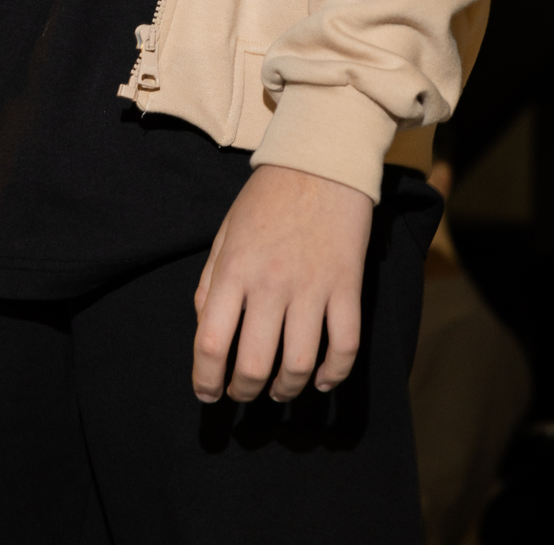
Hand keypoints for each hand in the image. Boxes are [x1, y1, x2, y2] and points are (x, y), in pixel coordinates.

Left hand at [192, 164, 371, 404]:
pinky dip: (334, 374)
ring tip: (279, 390)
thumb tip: (206, 330)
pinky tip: (321, 380)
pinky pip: (345, 346)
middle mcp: (271, 283)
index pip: (211, 342)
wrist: (321, 162)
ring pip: (300, 365)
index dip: (206, 379)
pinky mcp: (348, 286)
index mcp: (234, 269)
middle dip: (244, 391)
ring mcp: (313, 286)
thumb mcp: (226, 232)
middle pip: (255, 365)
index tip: (207, 392)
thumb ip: (210, 281)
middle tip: (242, 392)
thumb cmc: (267, 198)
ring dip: (287, 389)